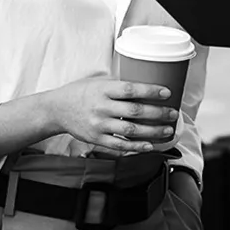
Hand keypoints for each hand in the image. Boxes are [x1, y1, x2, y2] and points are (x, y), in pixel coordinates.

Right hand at [47, 78, 178, 154]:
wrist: (57, 110)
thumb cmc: (81, 93)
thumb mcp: (98, 82)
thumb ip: (119, 86)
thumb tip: (148, 86)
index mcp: (103, 90)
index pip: (131, 89)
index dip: (151, 91)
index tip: (167, 92)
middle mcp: (101, 107)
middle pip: (135, 111)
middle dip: (158, 113)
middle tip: (173, 114)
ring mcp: (99, 125)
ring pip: (131, 130)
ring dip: (153, 131)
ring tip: (167, 130)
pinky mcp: (96, 139)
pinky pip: (120, 145)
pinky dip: (137, 146)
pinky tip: (150, 145)